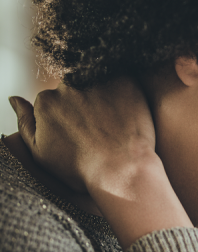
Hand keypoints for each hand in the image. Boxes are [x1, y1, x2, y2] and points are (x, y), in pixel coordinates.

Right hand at [9, 78, 191, 248]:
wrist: (121, 171)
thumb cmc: (81, 169)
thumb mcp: (40, 152)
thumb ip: (25, 122)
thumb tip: (14, 99)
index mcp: (46, 101)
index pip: (54, 101)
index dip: (68, 119)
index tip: (81, 134)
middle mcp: (68, 86)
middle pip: (75, 90)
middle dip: (85, 106)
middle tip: (101, 130)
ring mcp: (97, 82)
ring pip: (98, 84)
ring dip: (105, 98)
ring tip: (116, 124)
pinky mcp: (124, 81)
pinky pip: (123, 80)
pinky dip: (126, 93)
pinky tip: (129, 114)